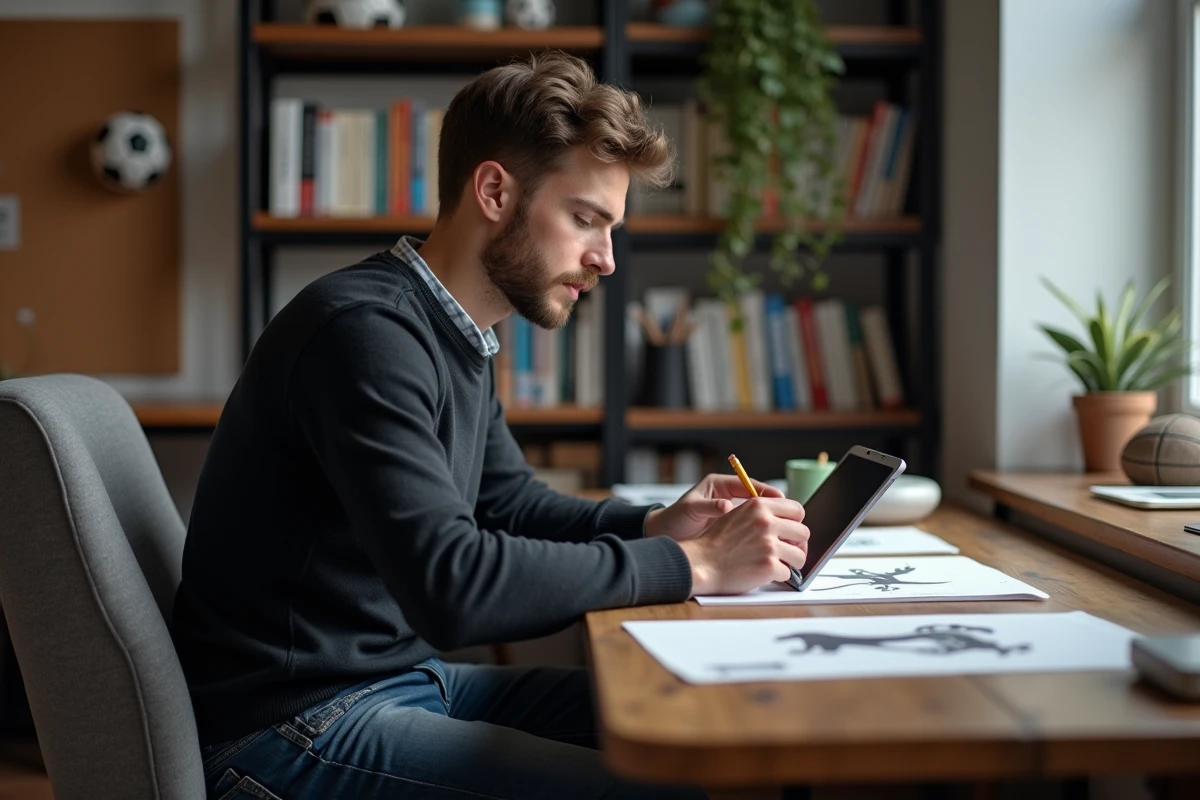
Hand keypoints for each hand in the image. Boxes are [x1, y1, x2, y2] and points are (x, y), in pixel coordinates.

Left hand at [645, 473, 783, 542]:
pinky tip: (772, 540)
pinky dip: (762, 530)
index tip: (780, 500)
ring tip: (786, 528)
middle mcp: (728, 495)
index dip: (767, 492)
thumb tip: (727, 506)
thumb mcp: (691, 510)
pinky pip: (751, 524)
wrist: (664, 534)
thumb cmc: (674, 519)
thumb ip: (708, 507)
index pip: (749, 484)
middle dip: (774, 506)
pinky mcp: (731, 525)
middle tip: (791, 516)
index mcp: (718, 485)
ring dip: (771, 519)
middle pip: (758, 498)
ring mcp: (731, 511)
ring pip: (758, 512)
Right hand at [675, 497, 809, 596]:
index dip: (795, 523)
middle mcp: (766, 522)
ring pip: (800, 555)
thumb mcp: (738, 515)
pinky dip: (777, 576)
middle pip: (804, 532)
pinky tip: (762, 573)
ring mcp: (769, 545)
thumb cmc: (716, 542)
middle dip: (796, 544)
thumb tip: (789, 521)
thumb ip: (762, 513)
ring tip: (775, 564)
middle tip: (784, 551)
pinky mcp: (769, 566)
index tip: (789, 532)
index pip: (797, 510)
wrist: (701, 563)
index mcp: (759, 506)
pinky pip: (788, 573)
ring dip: (790, 562)